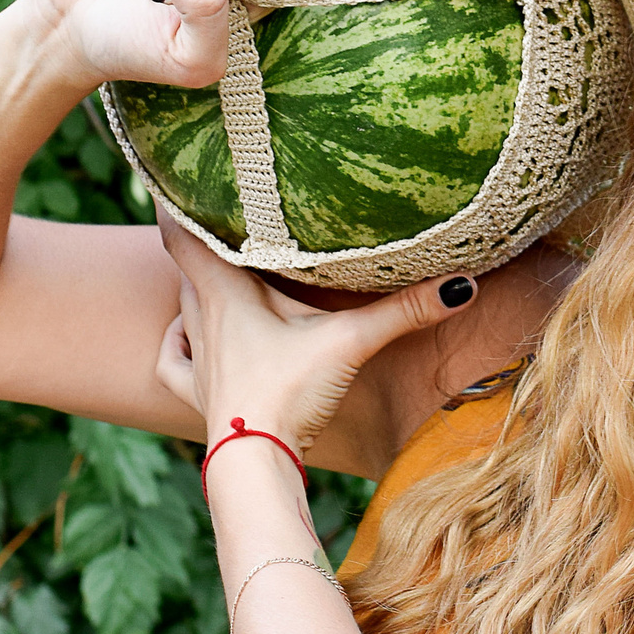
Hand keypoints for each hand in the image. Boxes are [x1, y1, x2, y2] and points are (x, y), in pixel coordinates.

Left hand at [153, 211, 479, 458]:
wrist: (254, 463)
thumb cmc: (289, 395)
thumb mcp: (349, 344)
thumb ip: (402, 312)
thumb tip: (462, 282)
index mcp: (226, 295)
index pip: (185, 235)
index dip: (175, 201)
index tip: (171, 170)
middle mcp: (201, 320)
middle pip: (188, 267)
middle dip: (197, 238)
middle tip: (211, 211)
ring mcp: (196, 361)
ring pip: (183, 308)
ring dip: (194, 287)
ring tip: (210, 268)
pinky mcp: (196, 397)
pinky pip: (172, 360)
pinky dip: (176, 343)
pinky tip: (185, 337)